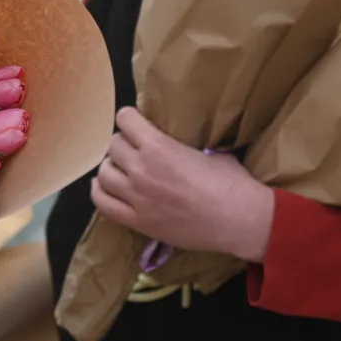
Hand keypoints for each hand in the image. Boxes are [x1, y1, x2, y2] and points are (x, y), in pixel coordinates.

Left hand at [91, 107, 274, 262]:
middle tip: (134, 150)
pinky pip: (102, 203)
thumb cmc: (231, 183)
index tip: (137, 124)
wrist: (239, 221)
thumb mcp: (209, 151)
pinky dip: (100, 192)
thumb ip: (184, 146)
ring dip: (112, 167)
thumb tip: (181, 143)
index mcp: (159, 147)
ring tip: (122, 170)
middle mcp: (142, 169)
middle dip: (123, 144)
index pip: (125, 119)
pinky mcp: (138, 221)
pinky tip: (107, 187)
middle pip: (112, 145)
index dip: (131, 119)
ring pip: (103, 173)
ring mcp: (137, 197)